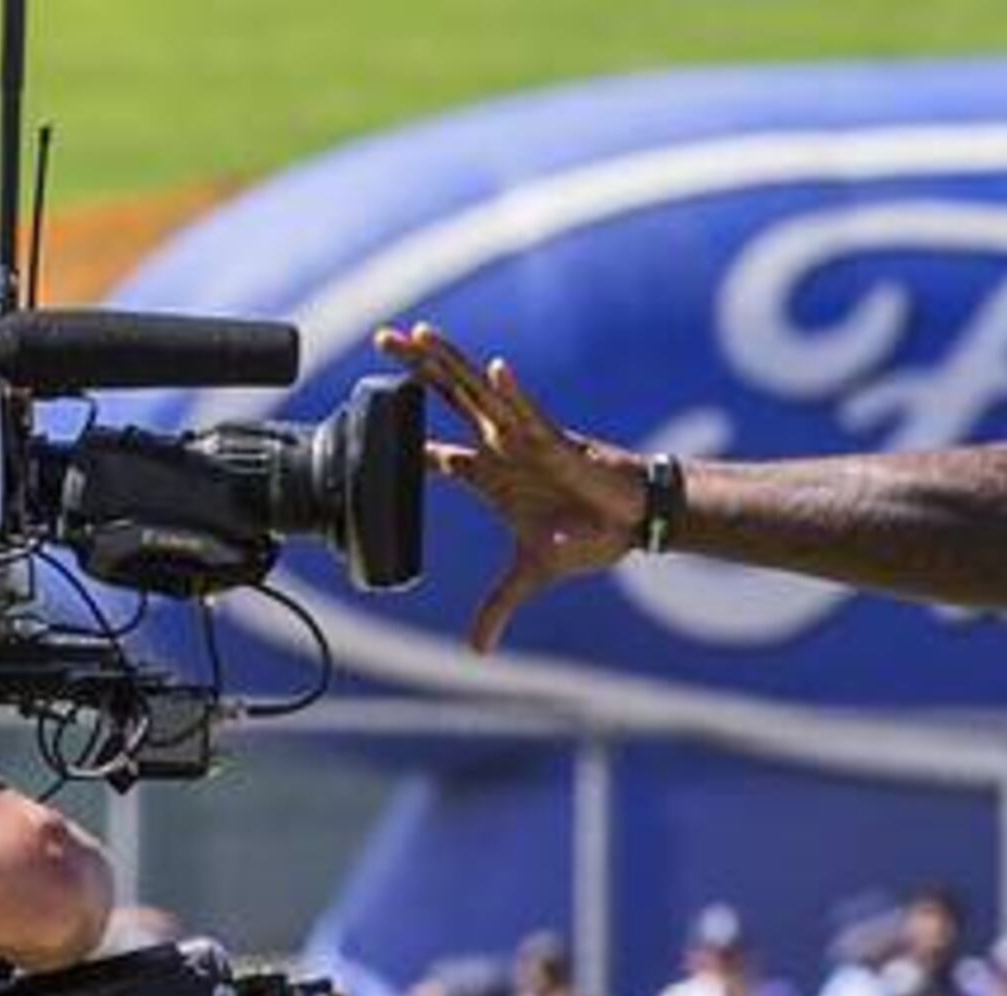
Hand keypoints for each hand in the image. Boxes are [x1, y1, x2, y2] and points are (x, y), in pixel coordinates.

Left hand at [374, 322, 645, 652]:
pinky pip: (531, 414)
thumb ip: (499, 607)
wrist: (634, 526)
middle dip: (415, 368)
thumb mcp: (531, 576)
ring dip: (450, 362)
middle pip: (448, 397)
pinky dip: (514, 392)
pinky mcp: (558, 442)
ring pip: (479, 391)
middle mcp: (501, 446)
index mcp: (490, 475)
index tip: (372, 420)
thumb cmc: (588, 537)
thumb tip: (477, 651)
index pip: (437, 452)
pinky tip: (496, 368)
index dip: (407, 439)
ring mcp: (525, 438)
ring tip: (420, 333)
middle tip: (381, 338)